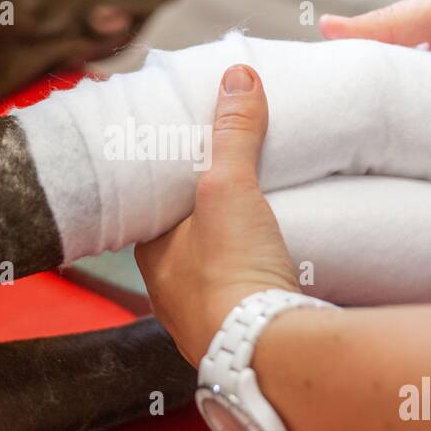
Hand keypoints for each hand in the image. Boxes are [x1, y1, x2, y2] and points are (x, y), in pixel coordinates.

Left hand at [135, 65, 298, 366]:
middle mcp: (171, 292)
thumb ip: (232, 133)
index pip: (153, 207)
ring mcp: (207, 319)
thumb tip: (238, 77)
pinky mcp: (245, 336)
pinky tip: (278, 266)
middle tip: (234, 183)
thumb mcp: (228, 187)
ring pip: (216, 272)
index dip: (170, 180)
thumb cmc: (229, 275)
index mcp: (152, 257)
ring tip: (261, 219)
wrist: (267, 354)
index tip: (190, 158)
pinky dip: (258, 278)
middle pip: (187, 239)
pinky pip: (247, 297)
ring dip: (233, 249)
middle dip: (208, 215)